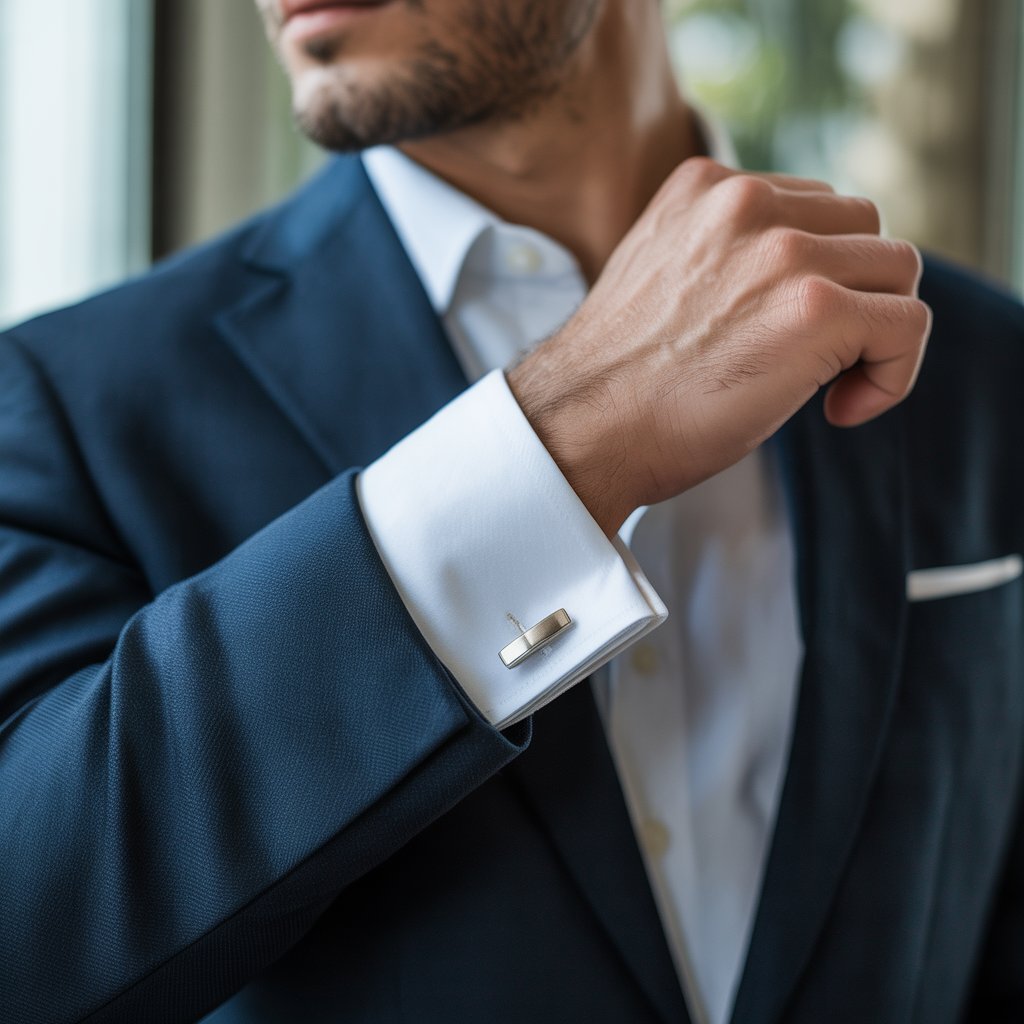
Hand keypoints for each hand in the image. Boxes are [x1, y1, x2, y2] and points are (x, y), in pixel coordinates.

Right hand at [507, 157, 930, 536]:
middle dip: (854, 296)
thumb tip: (789, 280)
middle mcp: (747, 202)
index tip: (783, 334)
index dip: (818, 275)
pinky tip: (840, 411)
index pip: (815, 206)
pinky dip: (893, 375)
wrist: (582, 428)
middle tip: (812, 362)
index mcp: (706, 187)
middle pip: (866, 230)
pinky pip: (908, 325)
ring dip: (875, 333)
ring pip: (898, 270)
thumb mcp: (663, 277)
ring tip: (826, 387)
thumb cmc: (619, 380)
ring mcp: (784, 252)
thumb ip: (723, 254)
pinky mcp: (815, 309)